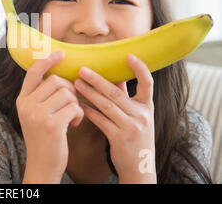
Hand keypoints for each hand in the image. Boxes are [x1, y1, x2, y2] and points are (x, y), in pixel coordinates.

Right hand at [18, 50, 83, 183]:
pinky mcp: (51, 125)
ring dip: (76, 104)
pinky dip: (79, 114)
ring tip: (73, 116)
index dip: (48, 60)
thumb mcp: (35, 114)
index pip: (34, 72)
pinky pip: (73, 107)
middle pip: (56, 80)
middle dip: (70, 90)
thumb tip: (61, 75)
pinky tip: (75, 124)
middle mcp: (26, 105)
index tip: (61, 53)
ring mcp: (37, 114)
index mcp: (22, 100)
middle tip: (71, 104)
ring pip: (67, 93)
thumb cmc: (44, 138)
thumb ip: (42, 96)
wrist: (42, 166)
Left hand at [74, 53, 155, 182]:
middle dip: (97, 79)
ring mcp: (132, 127)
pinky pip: (101, 121)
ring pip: (106, 105)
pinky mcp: (120, 138)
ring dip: (89, 94)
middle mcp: (142, 115)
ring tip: (75, 84)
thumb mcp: (137, 116)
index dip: (140, 68)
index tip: (129, 55)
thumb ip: (127, 98)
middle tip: (82, 69)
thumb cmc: (135, 137)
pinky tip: (79, 105)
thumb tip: (117, 77)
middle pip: (116, 93)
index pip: (148, 83)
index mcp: (147, 107)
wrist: (140, 168)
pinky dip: (89, 112)